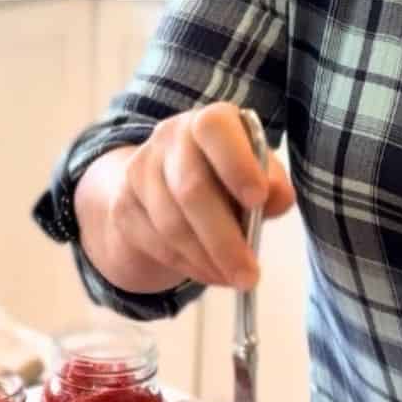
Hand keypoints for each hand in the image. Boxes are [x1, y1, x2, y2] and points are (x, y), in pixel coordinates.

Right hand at [74, 102, 295, 295]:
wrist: (170, 190)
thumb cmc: (229, 181)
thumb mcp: (260, 178)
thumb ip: (274, 186)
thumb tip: (275, 196)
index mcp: (210, 123)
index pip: (215, 129)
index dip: (236, 164)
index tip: (258, 200)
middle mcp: (170, 137)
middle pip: (191, 189)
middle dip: (224, 241)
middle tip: (249, 277)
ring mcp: (141, 170)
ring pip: (171, 225)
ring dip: (207, 260)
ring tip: (234, 279)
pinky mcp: (125, 205)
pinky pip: (157, 243)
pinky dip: (189, 266)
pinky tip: (211, 274)